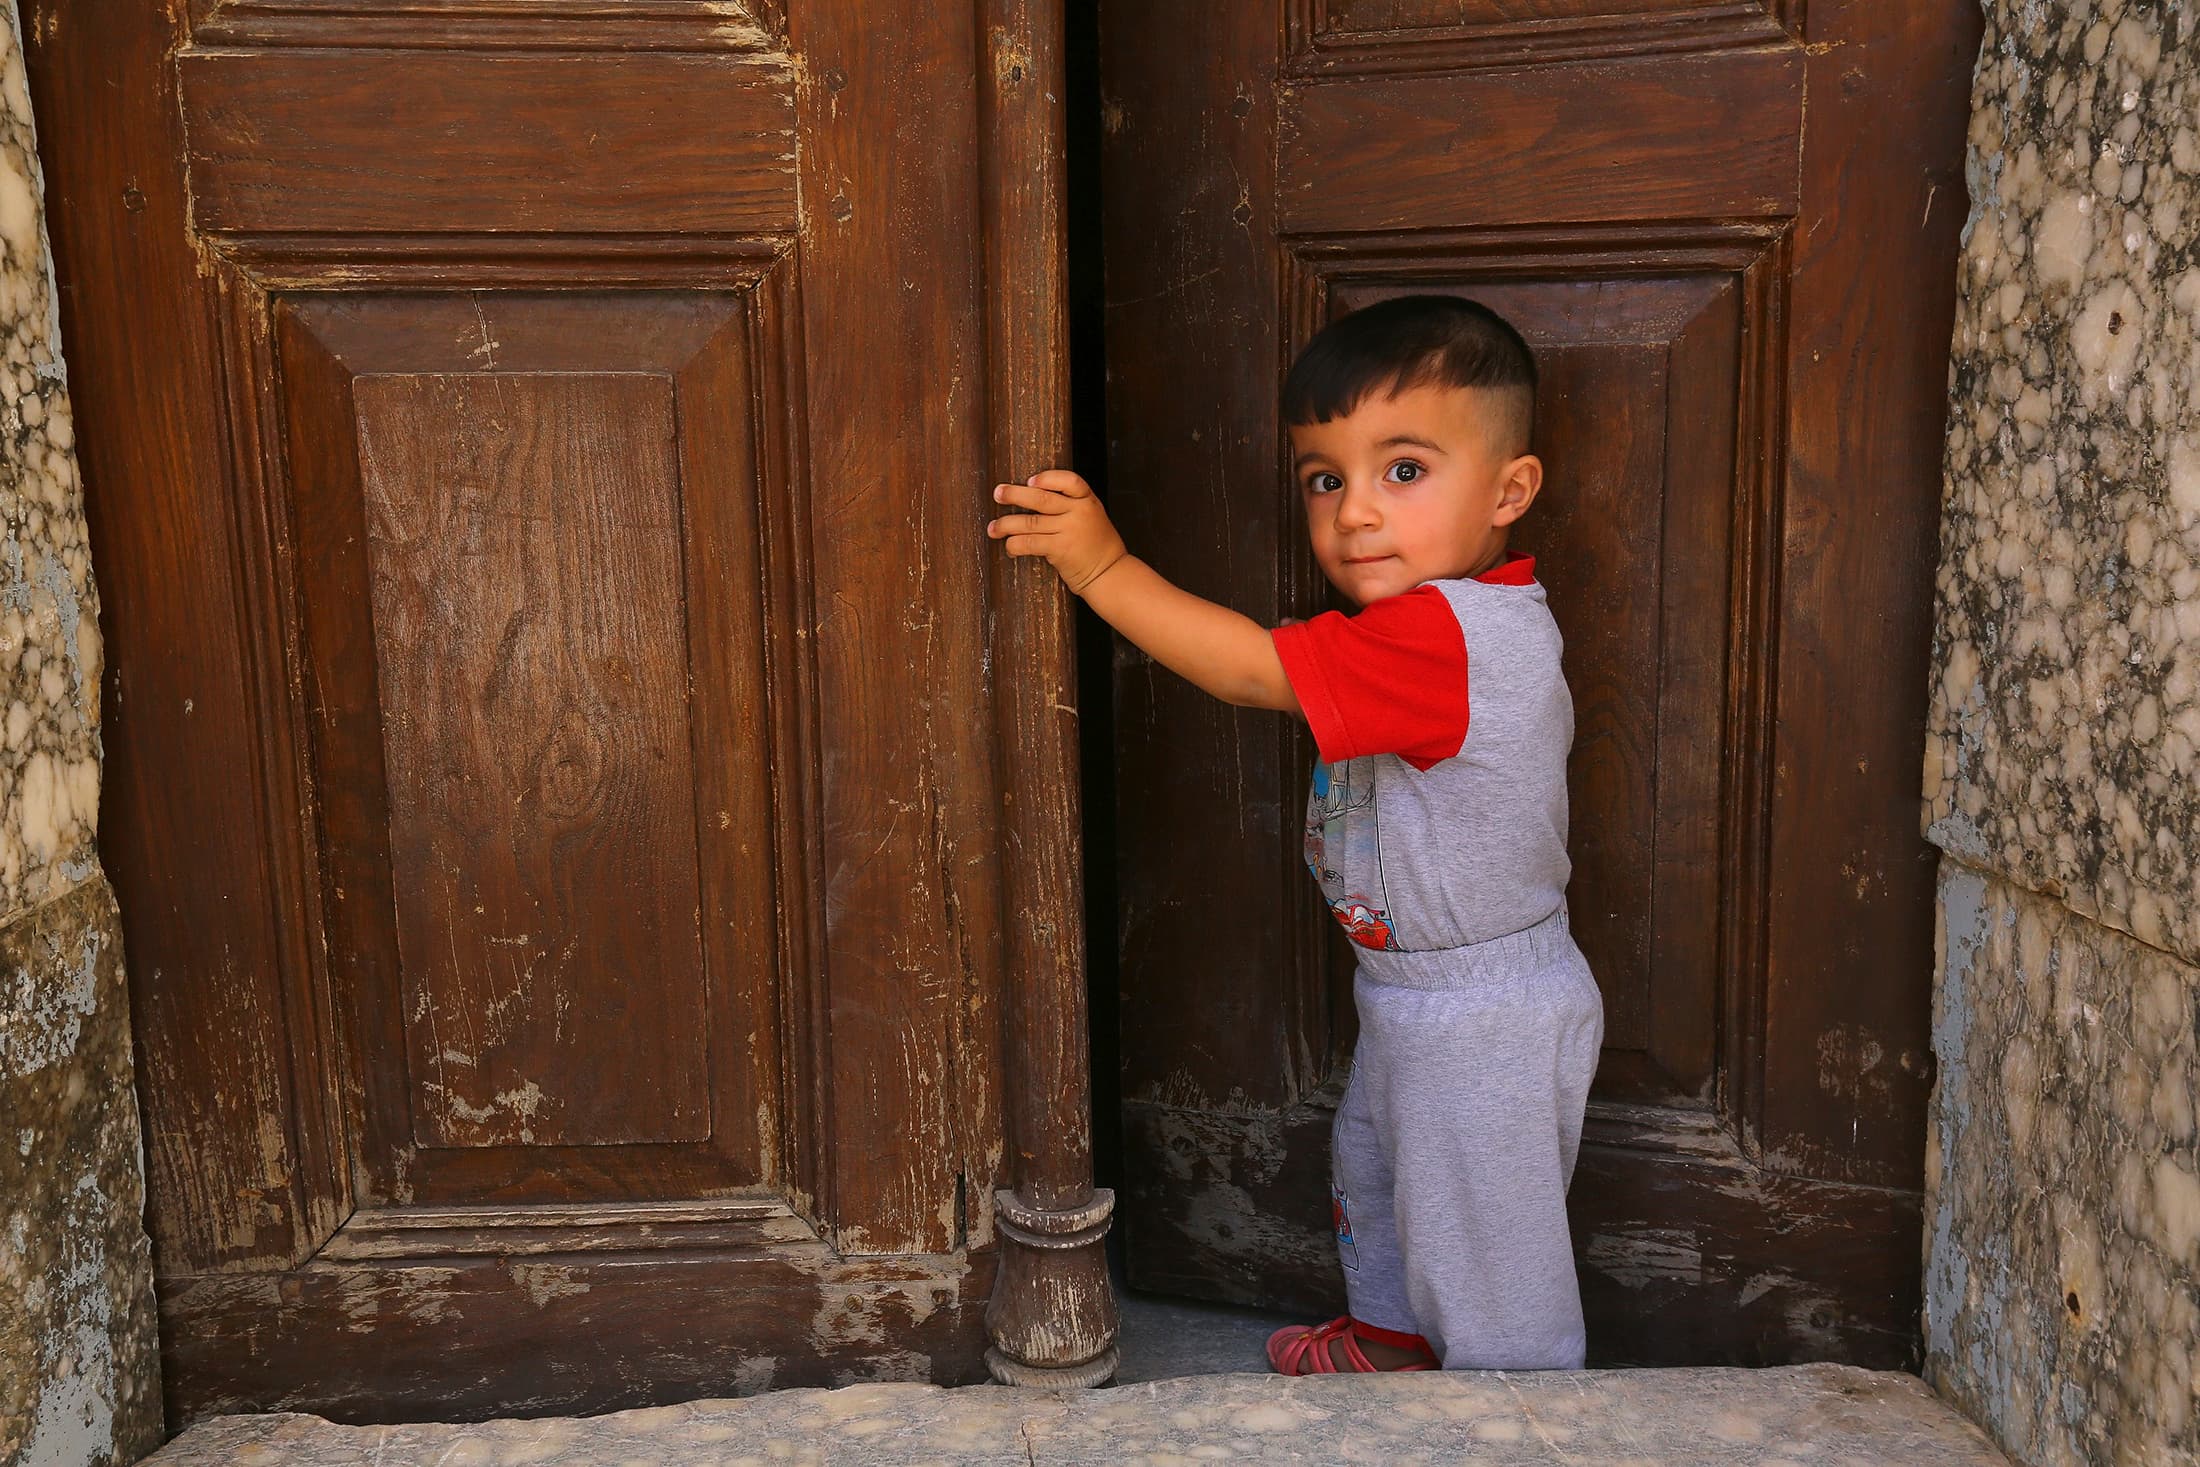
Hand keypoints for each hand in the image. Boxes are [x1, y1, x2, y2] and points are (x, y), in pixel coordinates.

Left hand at [987, 469, 1127, 595]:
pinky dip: (1014, 544)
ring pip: (1029, 522)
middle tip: (997, 493)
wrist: (1110, 574)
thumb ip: (1071, 505)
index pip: (1070, 480)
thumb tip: (1032, 497)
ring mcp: (1069, 531)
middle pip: (1041, 498)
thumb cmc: (1097, 546)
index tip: (1030, 480)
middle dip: (1014, 495)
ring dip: (1006, 524)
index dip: (1048, 478)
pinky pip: (1029, 542)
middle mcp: (1079, 512)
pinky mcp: (1060, 549)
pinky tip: (1009, 547)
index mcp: (1088, 501)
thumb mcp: (1093, 516)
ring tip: (993, 528)